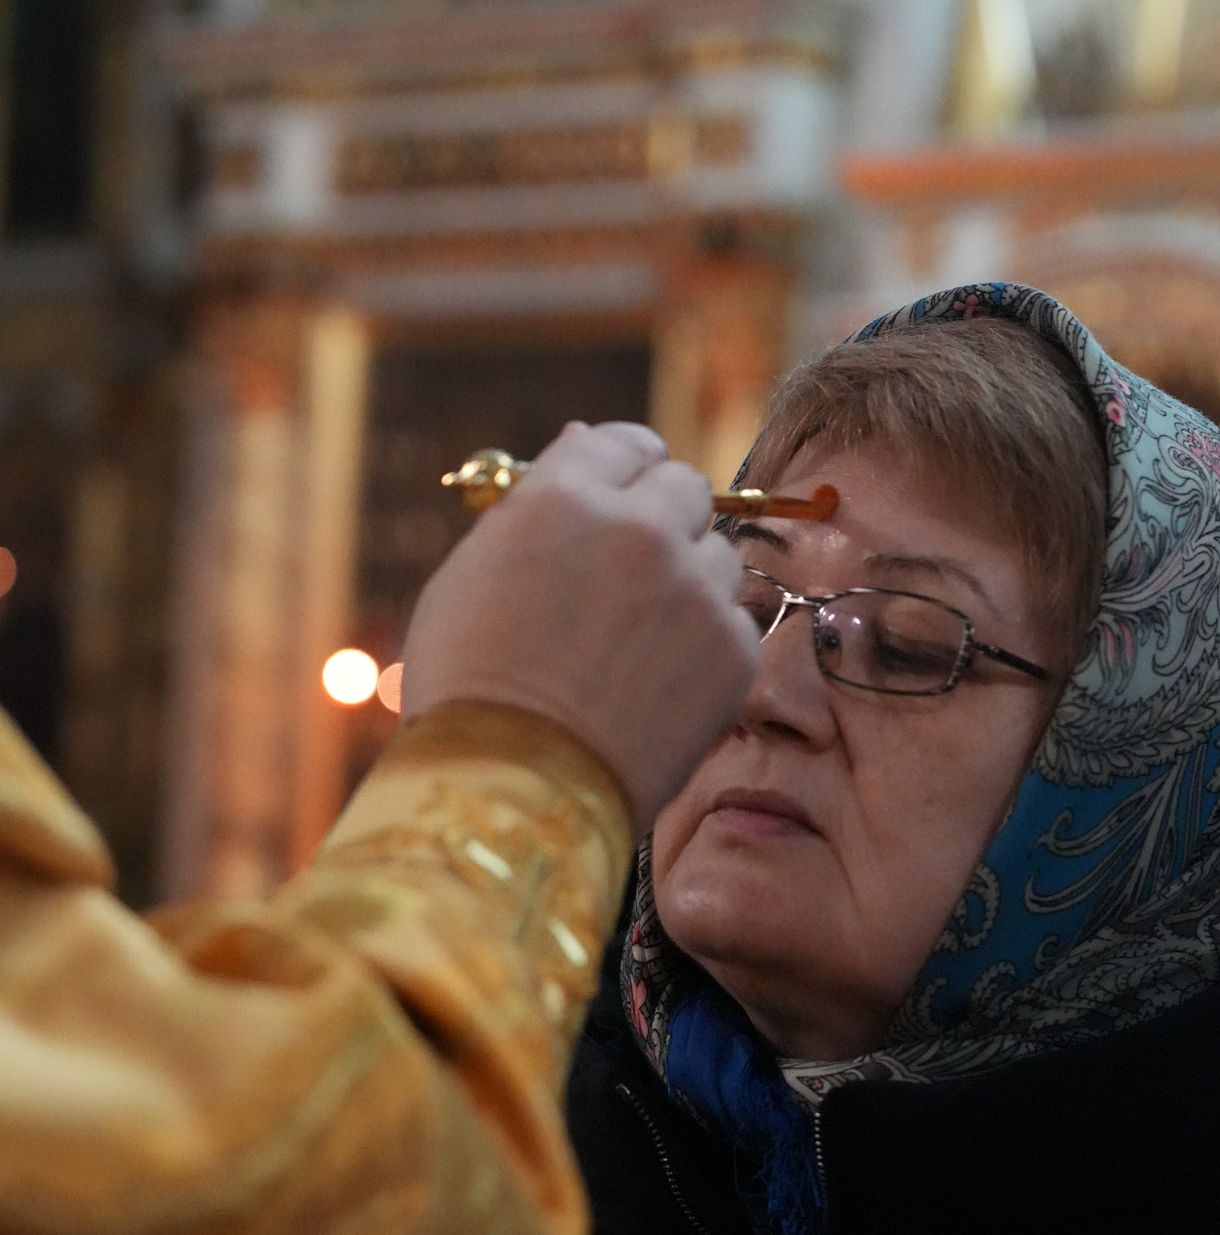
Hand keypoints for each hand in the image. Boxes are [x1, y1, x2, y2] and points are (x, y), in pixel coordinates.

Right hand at [402, 421, 759, 830]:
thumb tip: (581, 449)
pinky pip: (735, 621)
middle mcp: (640, 527)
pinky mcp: (734, 650)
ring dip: (690, 582)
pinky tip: (660, 681)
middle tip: (635, 570)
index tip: (624, 495)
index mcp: (566, 494)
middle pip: (684, 486)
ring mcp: (694, 588)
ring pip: (719, 555)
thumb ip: (534, 506)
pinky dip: (707, 644)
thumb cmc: (470, 687)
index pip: (625, 443)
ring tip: (639, 641)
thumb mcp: (470, 573)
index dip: (625, 470)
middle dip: (664, 518)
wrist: (513, 792)